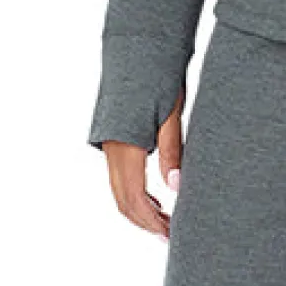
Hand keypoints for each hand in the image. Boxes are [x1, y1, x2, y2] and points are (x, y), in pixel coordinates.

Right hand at [98, 84, 186, 239]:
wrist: (138, 49)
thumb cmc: (160, 78)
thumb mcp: (172, 115)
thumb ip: (172, 151)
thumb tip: (176, 187)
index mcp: (126, 147)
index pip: (135, 199)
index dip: (152, 222)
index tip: (172, 235)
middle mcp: (112, 150)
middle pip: (123, 201)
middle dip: (145, 223)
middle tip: (172, 236)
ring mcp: (110, 146)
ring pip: (120, 192)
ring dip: (140, 211)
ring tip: (166, 223)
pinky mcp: (114, 141)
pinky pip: (121, 178)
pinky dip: (136, 195)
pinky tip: (156, 200)